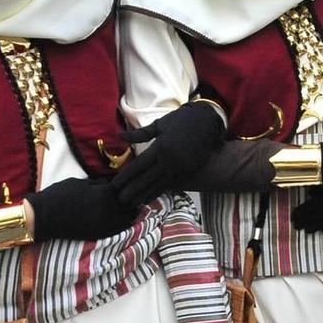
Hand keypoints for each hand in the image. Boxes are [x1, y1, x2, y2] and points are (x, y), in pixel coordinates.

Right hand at [28, 178, 137, 242]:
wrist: (43, 217)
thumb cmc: (59, 195)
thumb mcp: (80, 183)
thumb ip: (99, 184)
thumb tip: (111, 183)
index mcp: (105, 193)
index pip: (126, 187)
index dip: (127, 184)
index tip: (129, 182)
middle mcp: (109, 209)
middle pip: (131, 203)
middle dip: (131, 198)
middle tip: (130, 194)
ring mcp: (106, 224)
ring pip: (129, 217)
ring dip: (130, 211)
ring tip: (127, 206)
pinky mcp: (101, 234)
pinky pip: (121, 228)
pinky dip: (124, 222)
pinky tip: (121, 217)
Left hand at [111, 100, 226, 205]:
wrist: (208, 122)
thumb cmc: (182, 120)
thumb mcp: (160, 124)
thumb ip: (140, 134)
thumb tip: (120, 136)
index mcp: (160, 147)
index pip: (138, 166)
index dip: (125, 177)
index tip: (115, 184)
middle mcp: (169, 161)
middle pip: (146, 180)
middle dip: (131, 191)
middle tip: (119, 199)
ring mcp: (180, 168)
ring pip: (158, 186)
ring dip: (143, 195)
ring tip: (131, 203)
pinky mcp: (188, 172)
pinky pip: (170, 186)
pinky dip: (158, 193)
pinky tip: (149, 198)